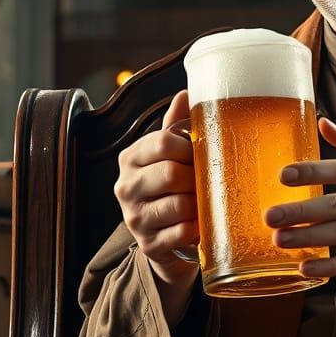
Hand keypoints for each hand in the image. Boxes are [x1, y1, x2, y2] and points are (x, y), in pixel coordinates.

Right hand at [114, 90, 198, 282]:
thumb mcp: (170, 154)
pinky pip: (182, 232)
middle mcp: (126, 187)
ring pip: (179, 204)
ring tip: (206, 202)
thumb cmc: (171, 187)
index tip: (202, 154)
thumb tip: (186, 92)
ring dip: (200, 203)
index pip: (162, 143)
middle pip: (172, 173)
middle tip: (209, 181)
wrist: (165, 238)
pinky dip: (197, 228)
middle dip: (197, 177)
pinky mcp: (149, 244)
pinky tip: (201, 224)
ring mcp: (134, 218)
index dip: (189, 148)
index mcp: (131, 158)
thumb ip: (176, 125)